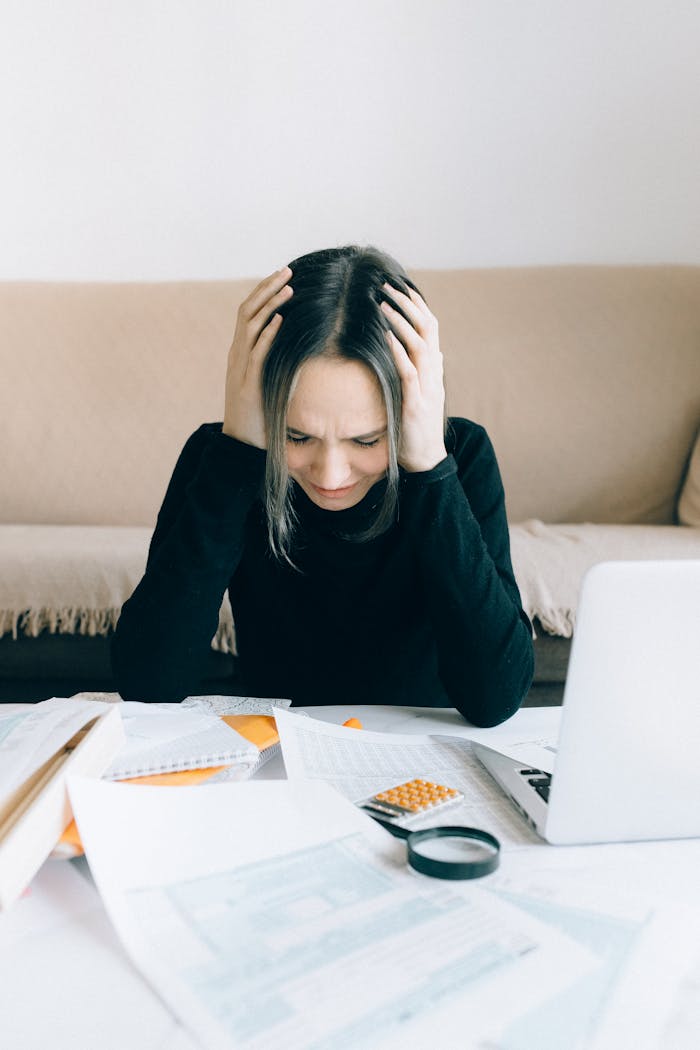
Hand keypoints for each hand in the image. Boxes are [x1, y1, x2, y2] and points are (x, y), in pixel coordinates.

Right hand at [222, 267, 292, 448]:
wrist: (242, 445)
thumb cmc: (260, 413)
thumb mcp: (267, 380)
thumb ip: (275, 361)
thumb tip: (299, 344)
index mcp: (240, 352)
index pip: (249, 312)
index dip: (264, 291)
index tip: (284, 276)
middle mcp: (237, 355)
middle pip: (247, 310)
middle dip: (267, 288)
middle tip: (288, 270)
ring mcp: (240, 369)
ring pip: (250, 326)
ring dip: (270, 304)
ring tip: (289, 289)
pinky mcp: (247, 385)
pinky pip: (256, 353)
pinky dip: (268, 333)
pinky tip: (282, 319)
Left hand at [381, 283, 446, 471]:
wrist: (426, 458)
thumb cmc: (417, 425)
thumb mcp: (423, 392)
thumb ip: (425, 370)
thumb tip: (430, 350)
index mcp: (434, 368)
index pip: (430, 326)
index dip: (417, 304)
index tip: (400, 284)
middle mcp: (434, 372)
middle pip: (427, 327)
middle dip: (407, 303)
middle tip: (387, 285)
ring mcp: (428, 387)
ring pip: (419, 344)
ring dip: (400, 321)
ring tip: (381, 303)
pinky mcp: (417, 403)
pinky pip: (409, 371)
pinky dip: (398, 351)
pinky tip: (385, 336)